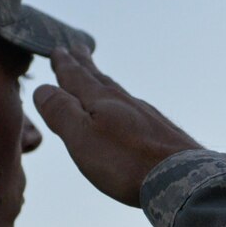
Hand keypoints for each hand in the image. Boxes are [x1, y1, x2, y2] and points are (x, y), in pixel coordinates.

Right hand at [32, 47, 202, 205]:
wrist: (182, 178)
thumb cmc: (126, 161)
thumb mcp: (82, 137)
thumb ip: (61, 111)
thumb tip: (43, 88)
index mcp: (101, 101)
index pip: (77, 78)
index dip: (65, 65)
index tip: (58, 49)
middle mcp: (125, 102)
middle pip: (99, 79)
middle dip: (85, 65)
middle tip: (78, 49)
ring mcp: (146, 116)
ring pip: (118, 93)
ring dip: (103, 82)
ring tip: (98, 77)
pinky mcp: (161, 133)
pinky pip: (134, 110)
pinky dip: (123, 104)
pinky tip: (129, 112)